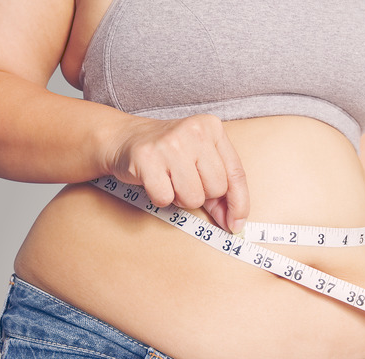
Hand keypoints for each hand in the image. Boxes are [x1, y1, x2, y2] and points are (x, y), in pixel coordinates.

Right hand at [105, 114, 248, 232]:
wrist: (125, 138)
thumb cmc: (170, 154)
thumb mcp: (201, 163)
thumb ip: (220, 192)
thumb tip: (234, 224)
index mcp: (213, 128)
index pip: (236, 173)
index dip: (239, 203)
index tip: (236, 224)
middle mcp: (194, 131)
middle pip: (216, 189)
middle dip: (202, 195)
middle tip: (184, 180)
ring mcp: (170, 143)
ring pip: (193, 198)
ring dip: (180, 198)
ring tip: (170, 180)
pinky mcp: (147, 158)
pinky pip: (165, 199)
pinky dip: (161, 198)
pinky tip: (155, 180)